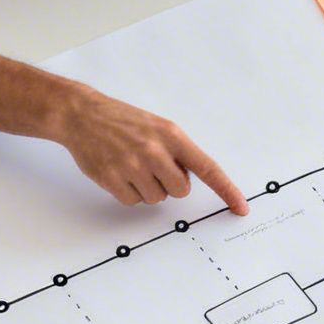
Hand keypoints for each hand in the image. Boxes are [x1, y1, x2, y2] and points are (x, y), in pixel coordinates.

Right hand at [56, 87, 249, 213]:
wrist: (82, 115)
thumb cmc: (122, 120)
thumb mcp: (157, 126)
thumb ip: (177, 150)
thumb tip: (189, 178)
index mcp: (171, 135)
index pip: (207, 168)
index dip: (226, 190)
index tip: (241, 208)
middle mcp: (154, 151)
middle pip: (180, 191)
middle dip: (170, 184)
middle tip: (153, 167)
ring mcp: (132, 166)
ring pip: (156, 198)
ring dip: (147, 188)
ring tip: (131, 165)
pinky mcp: (113, 179)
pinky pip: (133, 202)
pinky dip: (128, 193)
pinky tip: (119, 173)